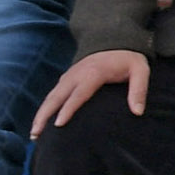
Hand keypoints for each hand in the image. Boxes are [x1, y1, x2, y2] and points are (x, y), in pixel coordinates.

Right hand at [36, 48, 150, 128]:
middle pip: (56, 97)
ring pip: (50, 97)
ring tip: (33, 134)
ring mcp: (69, 76)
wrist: (114, 40)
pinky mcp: (66, 79)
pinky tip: (40, 122)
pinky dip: (44, 108)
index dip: (68, 109)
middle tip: (35, 135)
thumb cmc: (128, 59)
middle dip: (44, 116)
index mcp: (94, 73)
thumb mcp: (141, 70)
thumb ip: (139, 90)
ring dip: (40, 114)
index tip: (58, 125)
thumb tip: (138, 112)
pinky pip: (52, 95)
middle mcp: (76, 75)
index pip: (79, 94)